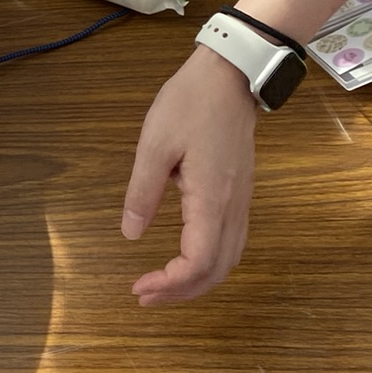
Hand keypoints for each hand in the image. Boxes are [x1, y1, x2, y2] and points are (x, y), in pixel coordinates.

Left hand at [121, 46, 259, 305]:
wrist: (230, 76)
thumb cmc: (191, 104)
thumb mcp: (154, 144)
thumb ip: (142, 193)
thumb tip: (130, 235)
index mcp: (211, 199)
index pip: (197, 262)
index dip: (170, 284)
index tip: (139, 286)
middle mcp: (233, 207)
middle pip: (217, 270)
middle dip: (181, 292)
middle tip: (144, 295)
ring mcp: (242, 202)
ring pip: (228, 259)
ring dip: (197, 281)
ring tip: (163, 285)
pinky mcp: (240, 194)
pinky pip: (231, 242)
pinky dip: (210, 262)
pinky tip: (186, 260)